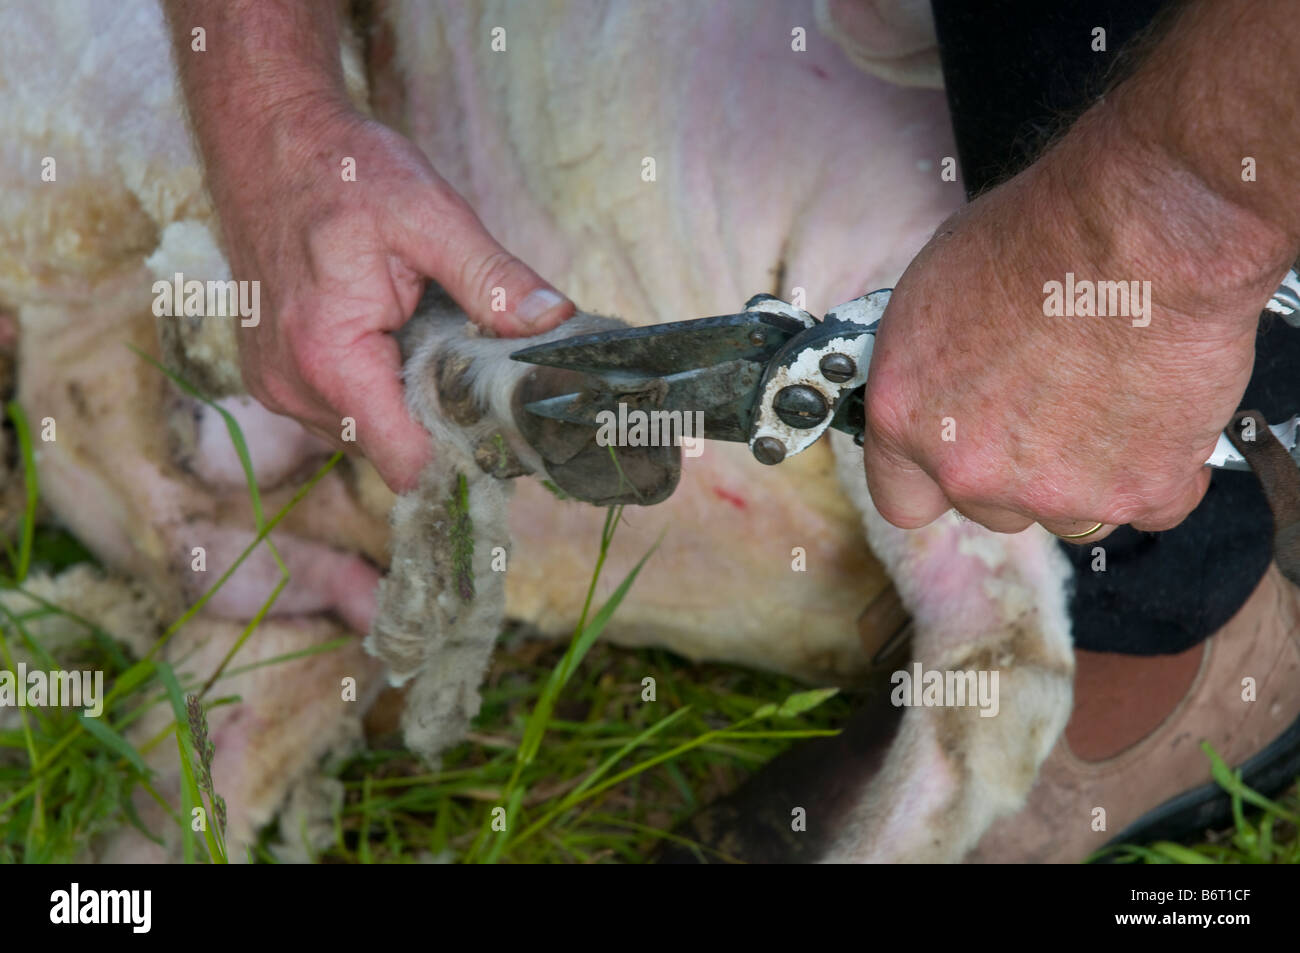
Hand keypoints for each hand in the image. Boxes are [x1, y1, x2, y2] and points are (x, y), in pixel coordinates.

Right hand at [207, 98, 572, 490]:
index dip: (464, 457)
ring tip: (423, 336)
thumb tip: (555, 321)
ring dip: (406, 401)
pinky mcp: (276, 375)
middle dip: (440, 419)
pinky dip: (376, 386)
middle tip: (474, 364)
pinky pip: (342, 410)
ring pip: (369, 434)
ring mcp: (278, 386)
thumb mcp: (432, 215)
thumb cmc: (342, 170)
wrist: (266, 138)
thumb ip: (493, 278)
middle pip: (393, 452)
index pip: (408, 463)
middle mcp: (293, 388)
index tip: (505, 431)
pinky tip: (389, 335)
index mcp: (329, 359)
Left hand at [861, 107, 1291, 539]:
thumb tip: (945, 384)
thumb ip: (932, 368)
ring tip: (1112, 394)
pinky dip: (1163, 467)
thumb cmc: (1042, 234)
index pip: (903, 497)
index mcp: (906, 420)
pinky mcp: (1140, 491)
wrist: (1144, 229)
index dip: (936, 478)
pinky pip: (1153, 502)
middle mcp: (971, 470)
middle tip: (1054, 402)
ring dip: (1090, 472)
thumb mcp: (935, 289)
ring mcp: (1056, 491)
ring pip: (1072, 513)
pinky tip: (1162, 406)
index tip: (961, 457)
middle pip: (992, 508)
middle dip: (1020, 470)